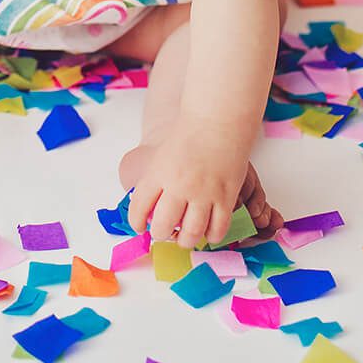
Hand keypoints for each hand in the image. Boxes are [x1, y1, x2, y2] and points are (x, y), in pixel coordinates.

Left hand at [126, 116, 252, 247]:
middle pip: (163, 227)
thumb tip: (149, 210)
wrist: (218, 121)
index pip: (139, 208)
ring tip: (185, 238)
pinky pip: (218, 228)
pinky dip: (212, 236)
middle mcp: (179, 186)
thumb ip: (156, 182)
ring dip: (185, 241)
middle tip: (164, 233)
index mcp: (158, 174)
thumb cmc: (189, 136)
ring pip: (191, 234)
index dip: (136, 223)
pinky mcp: (226, 196)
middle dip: (161, 235)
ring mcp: (204, 193)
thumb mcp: (162, 156)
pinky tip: (209, 233)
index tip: (140, 227)